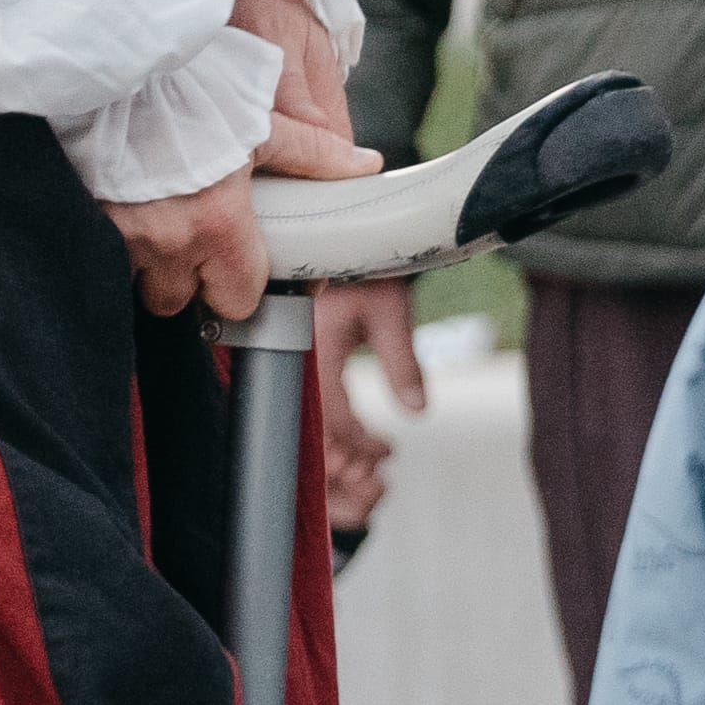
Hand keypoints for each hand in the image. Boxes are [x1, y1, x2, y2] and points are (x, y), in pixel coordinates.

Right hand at [103, 0, 377, 323]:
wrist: (117, 56)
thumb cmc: (187, 83)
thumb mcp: (256, 116)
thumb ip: (311, 153)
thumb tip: (364, 166)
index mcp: (215, 222)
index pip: (236, 300)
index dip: (242, 286)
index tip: (240, 263)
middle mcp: (165, 240)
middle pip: (180, 302)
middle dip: (190, 279)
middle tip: (198, 237)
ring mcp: (117, 234)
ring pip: (138, 280)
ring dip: (152, 262)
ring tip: (161, 216)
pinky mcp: (84, 216)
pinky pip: (105, 254)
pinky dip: (119, 240)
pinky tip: (129, 206)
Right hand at [311, 282, 423, 541]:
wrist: (342, 236)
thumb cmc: (366, 265)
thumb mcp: (391, 311)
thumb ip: (402, 362)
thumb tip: (417, 410)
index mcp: (310, 346)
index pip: (330, 415)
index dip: (360, 442)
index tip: (386, 451)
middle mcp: (291, 358)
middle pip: (308, 432)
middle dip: (344, 460)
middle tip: (376, 467)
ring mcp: (287, 361)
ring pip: (301, 427)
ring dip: (333, 453)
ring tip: (366, 459)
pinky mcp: (291, 363)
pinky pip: (301, 411)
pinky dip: (326, 434)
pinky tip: (351, 437)